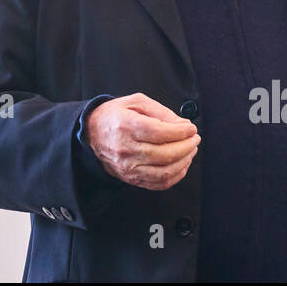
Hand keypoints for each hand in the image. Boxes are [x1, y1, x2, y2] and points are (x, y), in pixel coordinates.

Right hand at [85, 93, 199, 189]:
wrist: (91, 133)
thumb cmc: (114, 116)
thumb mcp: (135, 102)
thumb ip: (161, 112)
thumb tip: (183, 125)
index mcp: (126, 126)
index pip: (160, 132)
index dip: (181, 132)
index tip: (191, 128)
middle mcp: (126, 149)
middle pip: (165, 154)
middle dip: (187, 146)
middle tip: (194, 138)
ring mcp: (128, 167)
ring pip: (164, 171)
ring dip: (184, 161)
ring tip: (190, 150)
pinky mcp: (131, 178)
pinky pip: (159, 183)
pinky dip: (176, 176)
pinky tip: (181, 164)